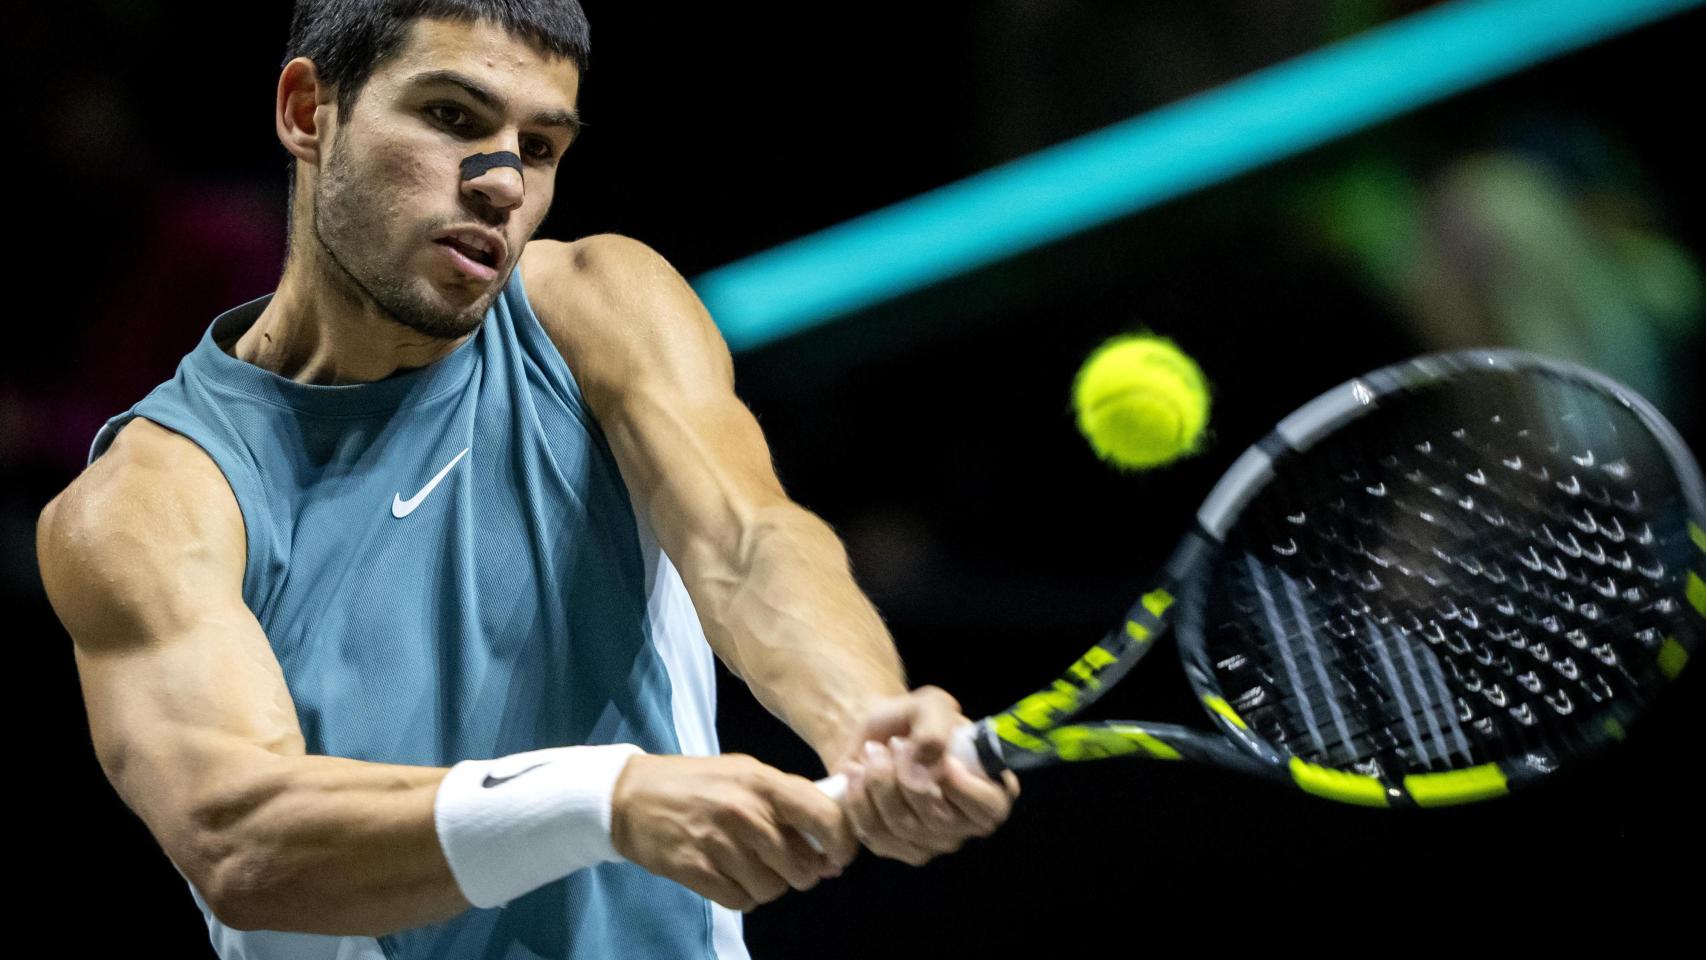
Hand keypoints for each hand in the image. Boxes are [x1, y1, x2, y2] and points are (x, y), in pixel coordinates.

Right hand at [610, 753, 858, 911]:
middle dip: (798, 872)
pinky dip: (740, 896)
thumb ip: (787, 804)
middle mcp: (747, 812)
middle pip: (801, 867)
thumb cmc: (697, 783)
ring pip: (772, 889)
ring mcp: (720, 842)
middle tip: (780, 862)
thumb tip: (829, 850)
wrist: (631, 795)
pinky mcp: (696, 869)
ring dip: (766, 885)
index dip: (841, 843)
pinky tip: (727, 876)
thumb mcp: (746, 774)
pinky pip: (740, 901)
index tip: (836, 857)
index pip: (826, 817)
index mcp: (764, 783)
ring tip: (747, 866)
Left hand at [831, 686, 1019, 865]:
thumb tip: (927, 766)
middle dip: (905, 776)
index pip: (990, 808)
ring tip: (871, 754)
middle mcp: (967, 823)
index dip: (962, 788)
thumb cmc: (912, 721)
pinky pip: (876, 835)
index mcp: (992, 788)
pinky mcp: (899, 848)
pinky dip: (859, 800)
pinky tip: (857, 775)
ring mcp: (934, 841)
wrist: (873, 735)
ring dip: (878, 783)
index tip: (941, 758)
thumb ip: (935, 729)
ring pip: (903, 827)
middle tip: (891, 744)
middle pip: (939, 820)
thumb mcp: (931, 705)